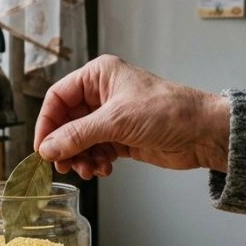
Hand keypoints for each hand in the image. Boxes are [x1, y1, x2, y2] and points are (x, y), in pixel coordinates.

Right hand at [33, 55, 229, 178]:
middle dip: (64, 145)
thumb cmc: (169, 111)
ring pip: (80, 140)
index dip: (47, 123)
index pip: (58, 97)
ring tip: (88, 170)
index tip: (42, 147)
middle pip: (66, 122)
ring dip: (80, 157)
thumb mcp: (117, 120)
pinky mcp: (121, 137)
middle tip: (64, 165)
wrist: (203, 132)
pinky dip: (95, 162)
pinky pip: (95, 151)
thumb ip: (78, 135)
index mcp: (98, 76)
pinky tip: (104, 169)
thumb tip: (48, 148)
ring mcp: (111, 117)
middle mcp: (102, 94)